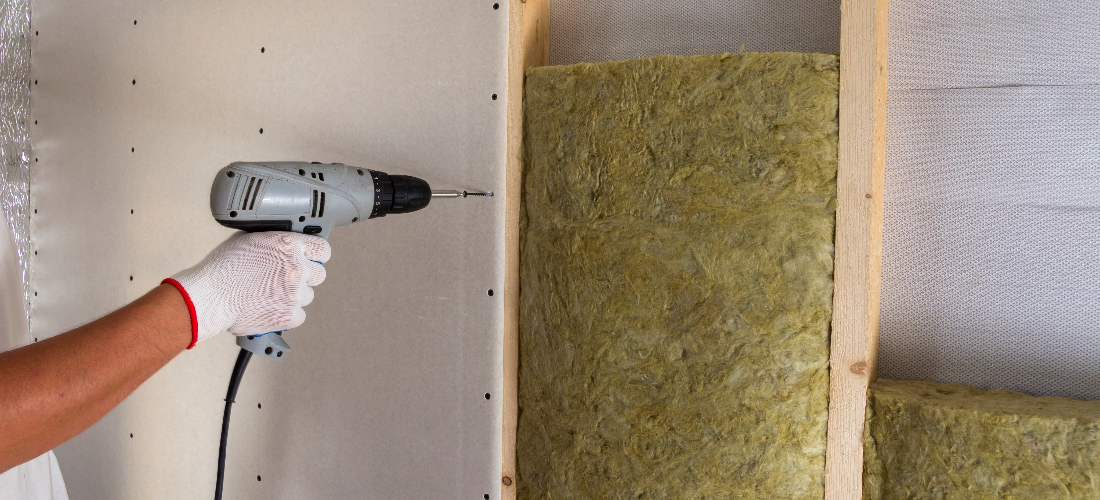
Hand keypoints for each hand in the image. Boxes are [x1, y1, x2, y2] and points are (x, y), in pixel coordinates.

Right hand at [163, 232, 329, 348]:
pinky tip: (270, 308)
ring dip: (293, 296)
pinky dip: (287, 315)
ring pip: (307, 296)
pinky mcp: (289, 316)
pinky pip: (299, 316)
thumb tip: (285, 244)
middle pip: (319, 274)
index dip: (316, 255)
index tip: (312, 259)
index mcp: (288, 245)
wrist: (208, 297)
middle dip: (305, 277)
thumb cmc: (222, 268)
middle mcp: (296, 268)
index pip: (323, 249)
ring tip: (269, 295)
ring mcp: (295, 294)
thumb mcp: (249, 239)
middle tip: (285, 279)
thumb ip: (274, 242)